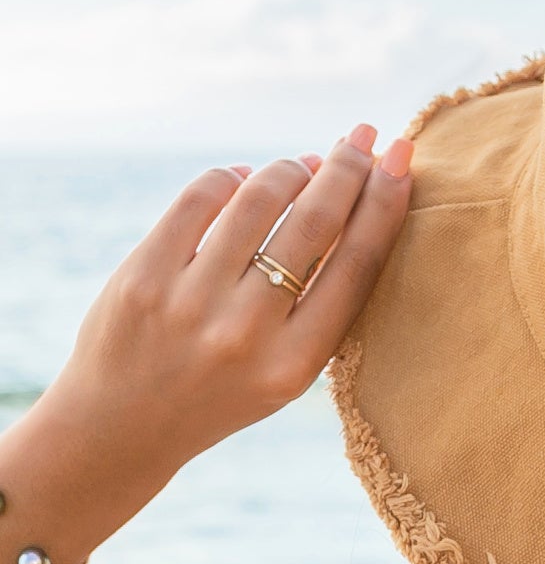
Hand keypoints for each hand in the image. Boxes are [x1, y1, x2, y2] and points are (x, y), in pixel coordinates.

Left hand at [41, 124, 412, 485]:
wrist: (124, 427)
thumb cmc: (224, 390)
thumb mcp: (288, 369)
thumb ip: (321, 305)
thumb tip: (354, 205)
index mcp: (297, 362)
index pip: (357, 263)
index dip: (386, 202)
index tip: (401, 160)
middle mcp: (247, 333)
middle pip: (315, 224)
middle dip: (346, 168)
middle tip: (363, 136)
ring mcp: (190, 303)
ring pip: (258, 201)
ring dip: (290, 169)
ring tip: (303, 165)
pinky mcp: (142, 277)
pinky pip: (200, 200)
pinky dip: (230, 178)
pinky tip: (242, 179)